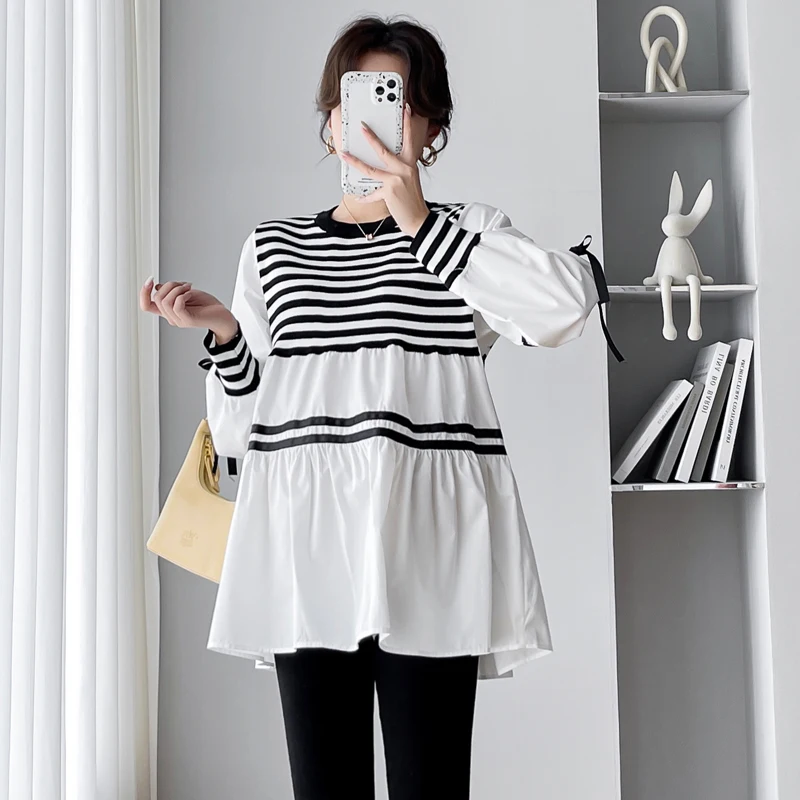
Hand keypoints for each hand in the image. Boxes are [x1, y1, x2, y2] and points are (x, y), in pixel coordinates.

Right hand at [139, 278, 237, 341]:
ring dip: (177, 289)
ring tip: (188, 288)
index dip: (143, 292)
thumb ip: (171, 292)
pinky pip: (177, 305)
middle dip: (169, 285)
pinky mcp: (188, 320)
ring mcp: (179, 320)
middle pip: (156, 299)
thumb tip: (157, 287)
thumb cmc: (208, 306)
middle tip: (184, 284)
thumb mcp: (186, 293)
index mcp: (169, 311)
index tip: (150, 279)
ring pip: (165, 301)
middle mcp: (172, 317)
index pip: (146, 305)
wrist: (223, 316)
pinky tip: (191, 293)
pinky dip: (183, 295)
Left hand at [339, 103, 430, 237]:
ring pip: (370, 169)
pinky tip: (358, 197)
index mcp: (410, 165)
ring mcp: (396, 180)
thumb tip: (380, 168)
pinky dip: (365, 196)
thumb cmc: (413, 202)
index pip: (409, 140)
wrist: (419, 220)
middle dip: (371, 137)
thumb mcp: (409, 182)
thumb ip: (399, 172)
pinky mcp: (389, 191)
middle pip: (384, 150)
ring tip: (344, 154)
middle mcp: (405, 169)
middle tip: (362, 126)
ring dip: (355, 161)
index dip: (408, 123)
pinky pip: (372, 193)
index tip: (406, 109)